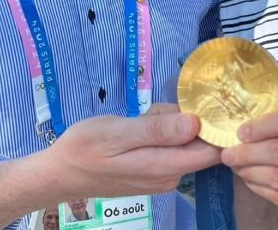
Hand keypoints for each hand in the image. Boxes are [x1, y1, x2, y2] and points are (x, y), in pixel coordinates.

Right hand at [44, 104, 221, 199]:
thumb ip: (157, 130)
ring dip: (170, 122)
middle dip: (187, 118)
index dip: (217, 126)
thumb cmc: (84, 148)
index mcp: (165, 167)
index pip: (212, 150)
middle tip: (155, 110)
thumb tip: (196, 124)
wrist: (61, 172)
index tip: (206, 102)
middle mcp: (171, 175)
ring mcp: (164, 175)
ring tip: (142, 118)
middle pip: (201, 141)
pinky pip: (171, 144)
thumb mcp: (117, 132)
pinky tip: (140, 125)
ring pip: (184, 139)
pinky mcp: (155, 171)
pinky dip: (160, 129)